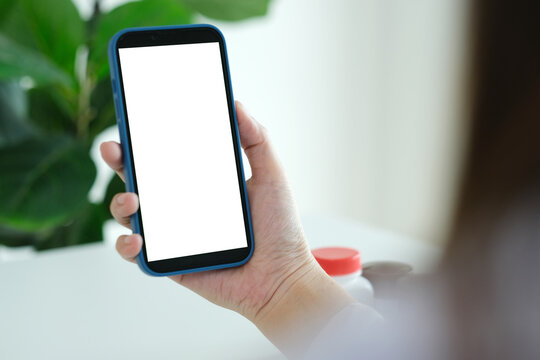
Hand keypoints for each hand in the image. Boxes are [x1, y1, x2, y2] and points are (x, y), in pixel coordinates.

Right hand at [100, 102, 353, 355]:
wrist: (283, 278)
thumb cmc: (280, 229)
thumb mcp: (271, 175)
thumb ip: (256, 139)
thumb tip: (236, 104)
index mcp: (202, 185)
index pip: (167, 157)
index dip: (146, 139)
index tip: (133, 118)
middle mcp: (183, 207)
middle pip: (141, 180)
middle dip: (120, 162)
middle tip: (114, 149)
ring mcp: (173, 236)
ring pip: (131, 215)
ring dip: (119, 203)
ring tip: (132, 200)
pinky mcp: (170, 263)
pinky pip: (136, 254)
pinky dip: (126, 245)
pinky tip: (137, 237)